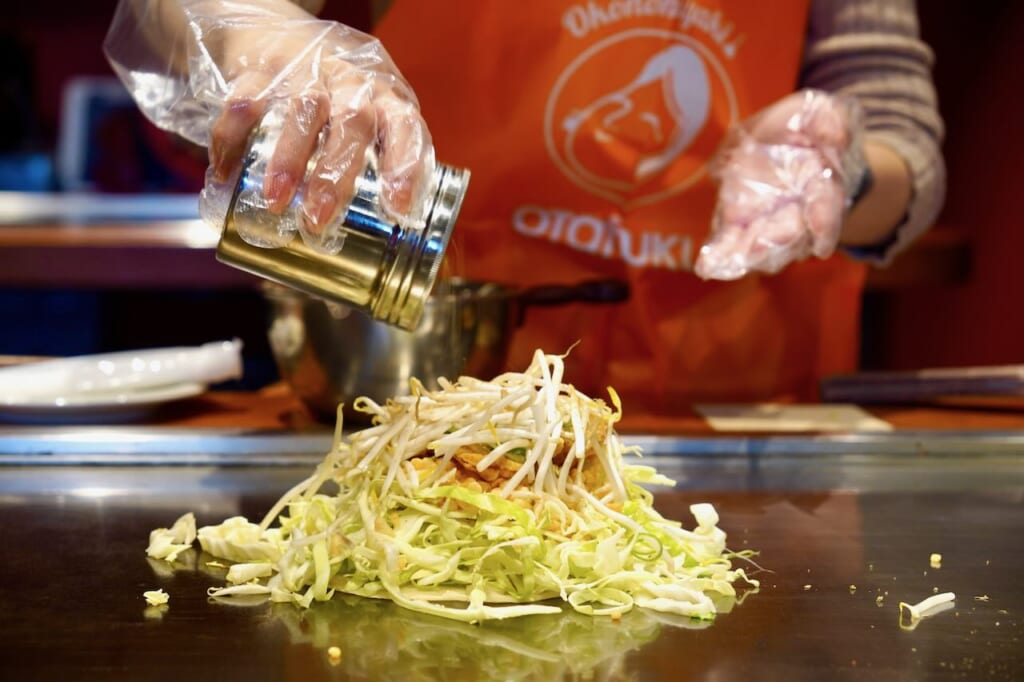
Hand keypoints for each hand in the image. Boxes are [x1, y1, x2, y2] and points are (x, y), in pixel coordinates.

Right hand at [186, 1, 433, 245]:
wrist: (280, 32)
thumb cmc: (341, 98)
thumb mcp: (373, 120)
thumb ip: (380, 166)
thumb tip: (385, 238)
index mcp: (387, 98)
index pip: (405, 127)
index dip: (405, 165)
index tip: (397, 207)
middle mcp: (352, 81)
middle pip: (353, 120)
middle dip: (336, 173)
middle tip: (318, 218)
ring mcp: (307, 71)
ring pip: (303, 109)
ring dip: (289, 159)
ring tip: (275, 202)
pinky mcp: (261, 69)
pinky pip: (245, 102)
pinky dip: (231, 141)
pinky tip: (225, 175)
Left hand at [694, 90, 865, 279]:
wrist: (786, 143)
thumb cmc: (806, 129)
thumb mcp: (820, 113)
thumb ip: (830, 120)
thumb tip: (835, 136)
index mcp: (822, 183)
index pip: (826, 205)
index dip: (823, 222)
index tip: (821, 243)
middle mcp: (797, 211)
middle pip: (790, 236)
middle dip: (774, 245)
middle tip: (755, 253)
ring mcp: (767, 221)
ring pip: (762, 247)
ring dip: (745, 256)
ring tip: (725, 264)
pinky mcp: (740, 223)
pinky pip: (732, 243)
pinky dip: (720, 257)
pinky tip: (706, 266)